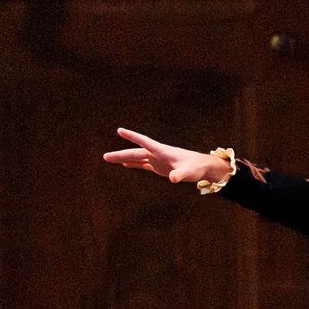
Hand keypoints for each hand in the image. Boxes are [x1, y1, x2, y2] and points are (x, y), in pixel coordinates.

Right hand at [102, 128, 229, 185]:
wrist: (203, 168)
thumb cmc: (196, 167)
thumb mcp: (188, 172)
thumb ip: (180, 175)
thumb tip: (173, 179)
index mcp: (162, 151)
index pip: (144, 142)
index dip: (132, 136)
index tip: (120, 130)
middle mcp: (157, 154)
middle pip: (136, 152)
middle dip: (120, 154)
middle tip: (105, 156)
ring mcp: (157, 160)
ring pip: (137, 157)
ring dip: (123, 158)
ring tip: (108, 158)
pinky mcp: (159, 166)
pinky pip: (143, 164)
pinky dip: (133, 164)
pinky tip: (124, 164)